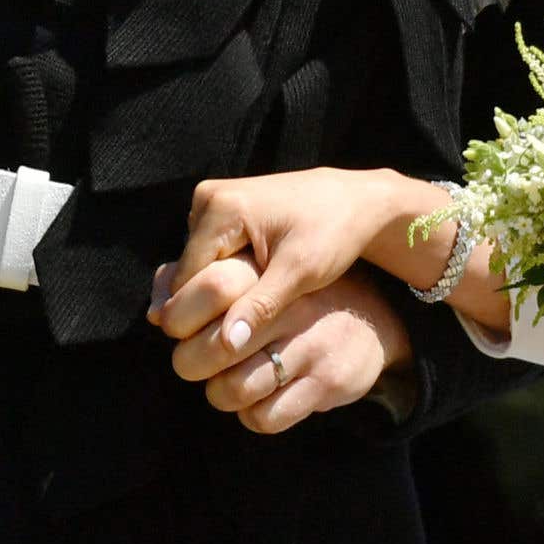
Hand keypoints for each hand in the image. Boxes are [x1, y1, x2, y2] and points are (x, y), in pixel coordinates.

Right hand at [148, 166, 407, 377]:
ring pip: (196, 268)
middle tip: (241, 329)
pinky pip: (209, 256)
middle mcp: (207, 198)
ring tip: (250, 310)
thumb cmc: (335, 232)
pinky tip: (250, 293)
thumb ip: (261, 306)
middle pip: (188, 273)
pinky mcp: (222, 209)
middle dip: (209, 304)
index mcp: (220, 207)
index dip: (202, 317)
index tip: (228, 342)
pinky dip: (225, 277)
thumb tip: (227, 345)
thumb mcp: (301, 272)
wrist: (357, 201)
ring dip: (217, 293)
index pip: (186, 281)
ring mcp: (212, 200)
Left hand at [175, 265, 418, 430]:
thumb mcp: (257, 274)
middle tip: (194, 363)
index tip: (178, 328)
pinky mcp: (326, 383)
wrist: (373, 322)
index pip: (210, 286)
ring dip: (219, 393)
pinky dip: (251, 415)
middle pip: (215, 346)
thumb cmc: (293, 298)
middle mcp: (293, 306)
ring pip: (234, 388)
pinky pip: (264, 417)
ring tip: (227, 383)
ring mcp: (311, 346)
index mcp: (271, 273)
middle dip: (190, 363)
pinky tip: (257, 400)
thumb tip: (155, 312)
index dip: (180, 315)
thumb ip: (202, 282)